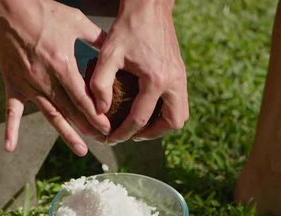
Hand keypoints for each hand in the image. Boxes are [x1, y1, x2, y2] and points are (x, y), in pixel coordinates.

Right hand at [0, 0, 109, 155]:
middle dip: (88, 127)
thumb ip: (98, 38)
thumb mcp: (76, 21)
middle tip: (104, 140)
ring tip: (81, 150)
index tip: (109, 127)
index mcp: (61, 65)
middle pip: (71, 111)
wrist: (7, 9)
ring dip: (66, 134)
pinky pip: (11, 110)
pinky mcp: (13, 84)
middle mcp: (45, 80)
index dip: (97, 115)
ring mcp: (28, 85)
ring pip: (50, 115)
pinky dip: (10, 129)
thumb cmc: (43, 12)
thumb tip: (117, 51)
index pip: (83, 98)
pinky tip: (9, 147)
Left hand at [89, 0, 188, 142]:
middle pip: (172, 123)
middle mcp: (173, 81)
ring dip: (162, 124)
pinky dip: (166, 111)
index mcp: (156, 79)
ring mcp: (180, 77)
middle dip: (152, 133)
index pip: (141, 118)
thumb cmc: (127, 28)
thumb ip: (100, 83)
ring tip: (141, 125)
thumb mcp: (108, 54)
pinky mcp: (180, 72)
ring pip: (180, 114)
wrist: (149, 6)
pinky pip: (180, 102)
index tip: (111, 138)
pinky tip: (147, 108)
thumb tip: (100, 110)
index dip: (124, 132)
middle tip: (132, 134)